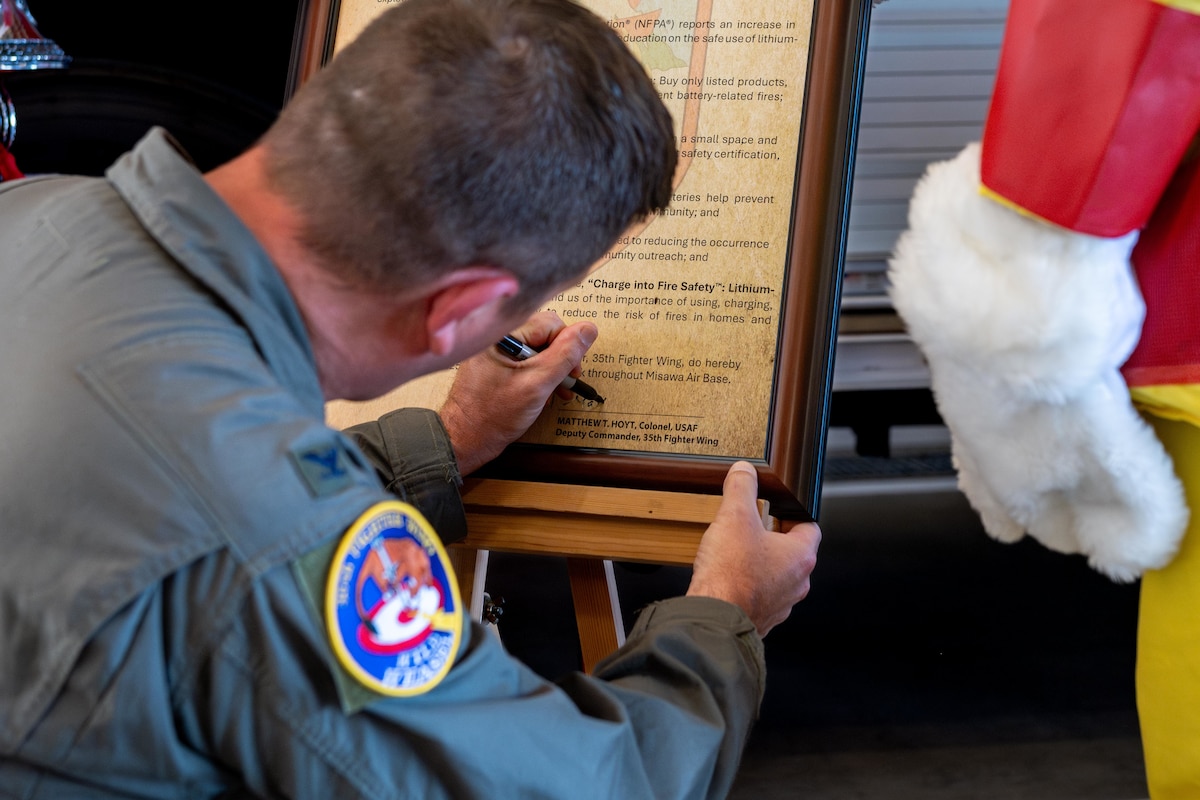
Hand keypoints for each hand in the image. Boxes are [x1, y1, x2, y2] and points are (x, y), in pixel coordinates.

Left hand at [439, 312, 597, 474]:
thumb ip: (565, 355)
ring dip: (552, 369)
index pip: (550, 323)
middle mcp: (498, 337)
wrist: (466, 439)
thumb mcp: (538, 384)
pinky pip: (525, 361)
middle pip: (545, 334)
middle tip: (566, 381)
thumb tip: (588, 330)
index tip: (572, 371)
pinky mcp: (497, 364)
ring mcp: (496, 351)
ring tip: (556, 390)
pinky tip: (543, 392)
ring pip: (537, 349)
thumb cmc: (493, 415)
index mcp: (503, 334)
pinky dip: (539, 375)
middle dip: (561, 359)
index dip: (568, 346)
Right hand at [687, 461, 820, 636]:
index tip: (777, 508)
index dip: (793, 513)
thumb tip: (745, 470)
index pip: (809, 527)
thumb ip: (742, 487)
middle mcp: (797, 583)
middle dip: (773, 538)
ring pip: (777, 577)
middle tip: (752, 527)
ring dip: (761, 564)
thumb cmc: (730, 573)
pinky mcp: (761, 619)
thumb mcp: (734, 516)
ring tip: (737, 553)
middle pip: (792, 552)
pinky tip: (728, 578)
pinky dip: (748, 586)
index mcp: (800, 556)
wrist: (713, 616)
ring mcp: (780, 605)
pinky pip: (760, 597)